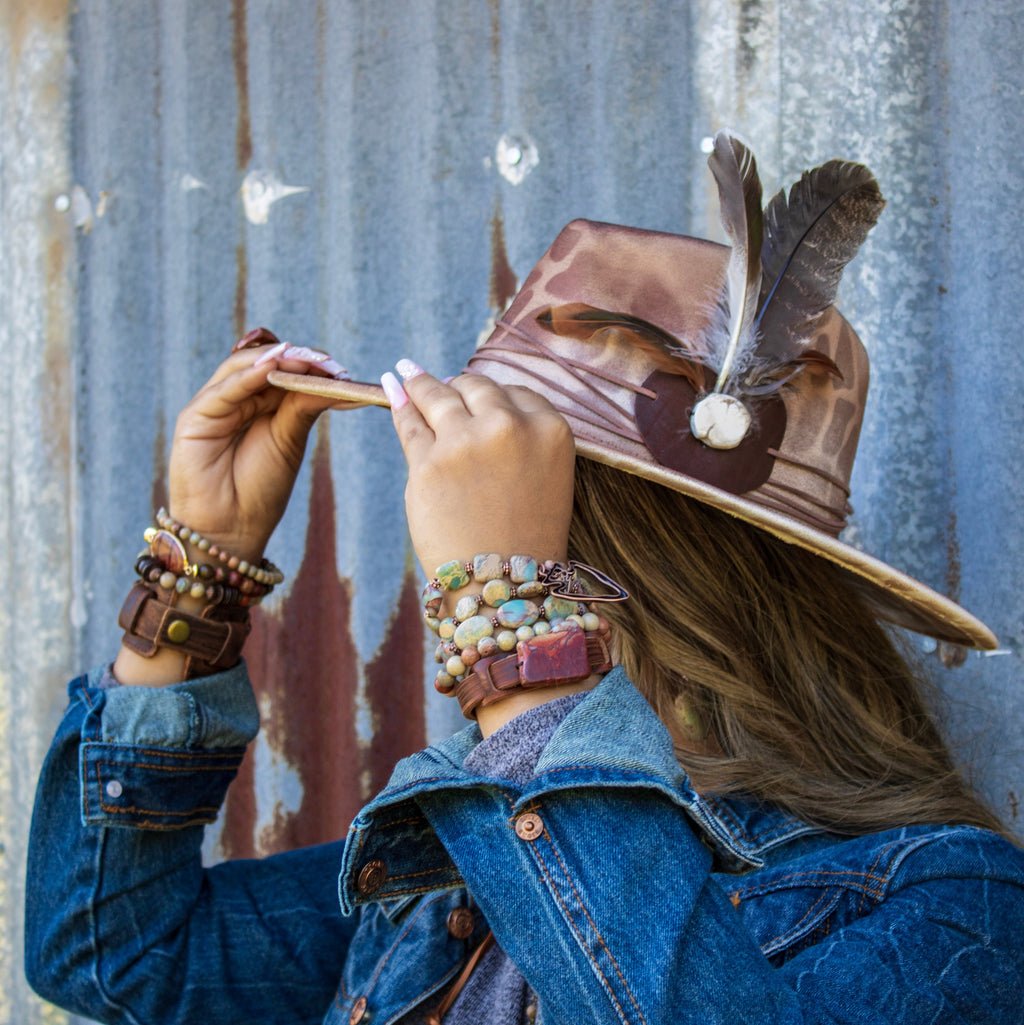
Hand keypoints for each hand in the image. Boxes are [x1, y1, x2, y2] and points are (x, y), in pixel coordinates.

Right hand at [114, 336, 354, 686]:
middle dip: (299, 359)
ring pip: (244, 366)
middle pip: (265, 361)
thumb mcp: (289, 439)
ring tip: (308, 360)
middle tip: (330, 363)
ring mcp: (214, 403)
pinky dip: (250, 374)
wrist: (231, 530)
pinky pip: (225, 388)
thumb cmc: (260, 490)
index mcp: (259, 402)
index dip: (310, 365)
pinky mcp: (195, 415)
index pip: (283, 369)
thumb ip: (303, 405)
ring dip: (278, 360)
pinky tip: (273, 367)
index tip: (343, 370)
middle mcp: (235, 396)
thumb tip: (336, 379)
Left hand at [385, 362, 586, 734]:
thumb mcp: (543, 477)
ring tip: (406, 372)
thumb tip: (472, 396)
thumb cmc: (525, 538)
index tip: (476, 395)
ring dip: (420, 382)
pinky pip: (409, 423)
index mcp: (551, 430)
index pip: (515, 391)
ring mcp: (466, 442)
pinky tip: (393, 387)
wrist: (502, 591)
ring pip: (438, 395)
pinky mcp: (428, 462)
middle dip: (458, 386)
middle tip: (441, 385)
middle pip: (476, 385)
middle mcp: (511, 426)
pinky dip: (398, 402)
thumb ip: (519, 436)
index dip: (492, 395)